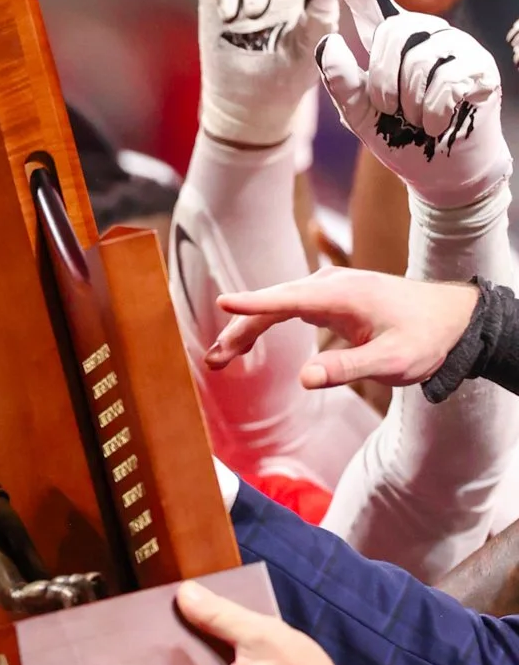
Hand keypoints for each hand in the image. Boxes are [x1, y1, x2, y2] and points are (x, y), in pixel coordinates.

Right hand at [207, 269, 478, 388]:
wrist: (451, 319)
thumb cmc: (424, 338)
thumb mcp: (392, 361)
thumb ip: (348, 368)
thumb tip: (304, 378)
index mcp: (343, 296)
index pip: (288, 299)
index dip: (254, 303)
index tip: (223, 302)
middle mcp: (330, 286)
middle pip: (274, 304)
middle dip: (240, 328)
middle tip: (214, 360)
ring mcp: (329, 290)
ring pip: (277, 306)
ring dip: (247, 329)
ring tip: (220, 357)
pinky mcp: (330, 299)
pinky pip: (287, 308)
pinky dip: (264, 323)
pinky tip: (247, 342)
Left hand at [315, 0, 509, 206]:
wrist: (441, 175)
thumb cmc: (402, 141)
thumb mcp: (360, 116)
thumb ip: (341, 82)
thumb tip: (327, 42)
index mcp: (393, 44)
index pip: (370, 4)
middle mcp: (425, 35)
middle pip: (393, 33)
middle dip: (384, 83)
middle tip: (395, 112)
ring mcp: (456, 48)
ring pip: (419, 60)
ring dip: (411, 105)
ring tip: (419, 121)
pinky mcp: (480, 67)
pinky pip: (445, 82)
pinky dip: (433, 115)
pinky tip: (438, 125)